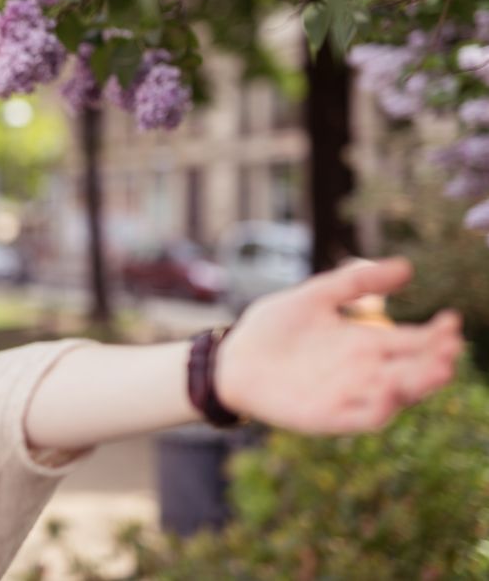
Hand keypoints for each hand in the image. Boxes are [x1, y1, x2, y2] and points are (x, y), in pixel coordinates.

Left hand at [215, 256, 464, 434]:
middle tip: (450, 347)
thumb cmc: (273, 327)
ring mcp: (348, 395)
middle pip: (410, 370)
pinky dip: (378, 408)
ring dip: (416, 385)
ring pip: (394, 395)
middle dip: (434, 361)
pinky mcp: (328, 416)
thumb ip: (355, 281)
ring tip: (436, 370)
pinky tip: (389, 393)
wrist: (232, 358)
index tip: (451, 320)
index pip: (411, 341)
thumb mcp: (315, 296)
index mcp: (365, 343)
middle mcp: (364, 372)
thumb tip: (408, 267)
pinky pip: (360, 417)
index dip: (435, 334)